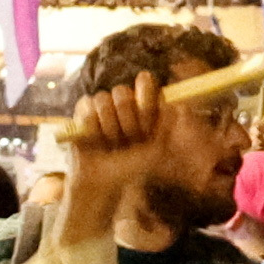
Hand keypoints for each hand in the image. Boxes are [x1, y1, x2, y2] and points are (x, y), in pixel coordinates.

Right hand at [53, 76, 236, 245]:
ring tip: (111, 144)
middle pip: (122, 93)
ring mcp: (103, 105)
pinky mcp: (84, 111)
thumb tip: (178, 108)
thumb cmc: (131, 167)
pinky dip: (92, 128)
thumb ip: (168, 128)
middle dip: (125, 122)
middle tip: (128, 141)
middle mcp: (124, 102)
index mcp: (144, 106)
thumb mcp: (156, 151)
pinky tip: (95, 140)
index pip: (145, 82)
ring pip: (103, 100)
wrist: (103, 181)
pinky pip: (87, 108)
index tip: (146, 119)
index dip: (144, 99)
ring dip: (108, 128)